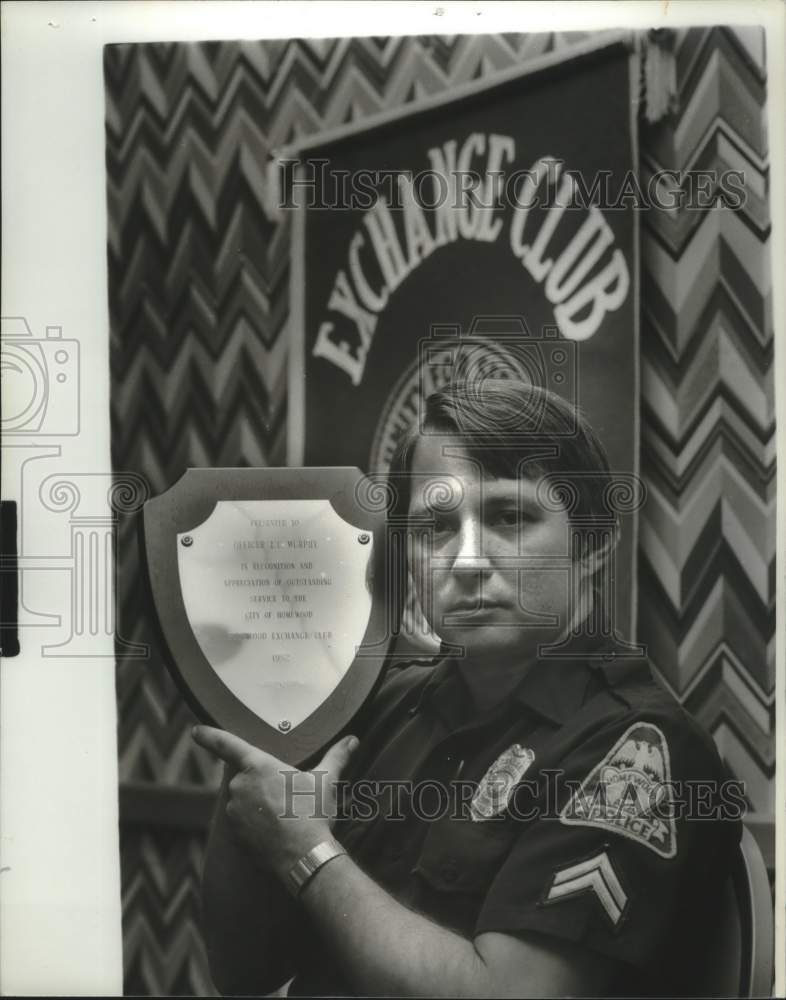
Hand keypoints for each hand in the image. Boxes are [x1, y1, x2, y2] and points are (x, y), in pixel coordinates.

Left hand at [192, 726, 358, 879]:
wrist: (304, 856)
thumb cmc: (313, 814)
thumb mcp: (326, 781)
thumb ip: (337, 756)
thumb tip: (352, 740)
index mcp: (258, 766)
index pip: (227, 744)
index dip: (209, 736)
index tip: (195, 731)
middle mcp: (240, 786)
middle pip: (244, 777)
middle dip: (260, 784)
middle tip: (285, 796)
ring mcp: (234, 812)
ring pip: (242, 801)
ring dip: (257, 804)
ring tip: (283, 815)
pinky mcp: (234, 834)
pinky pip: (242, 822)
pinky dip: (254, 824)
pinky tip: (275, 830)